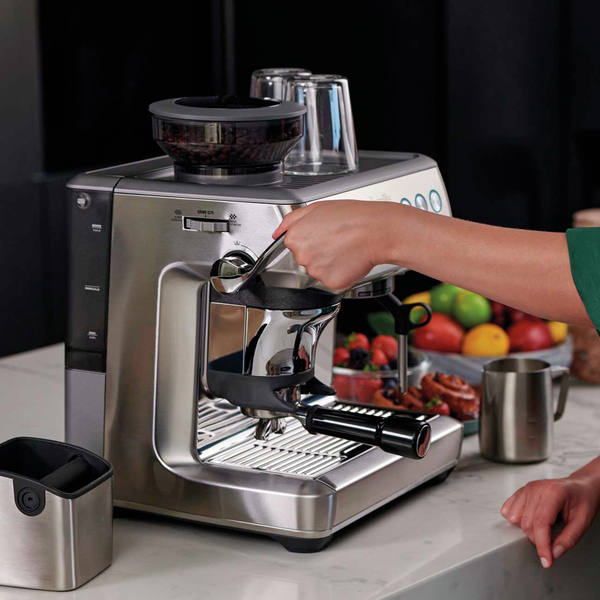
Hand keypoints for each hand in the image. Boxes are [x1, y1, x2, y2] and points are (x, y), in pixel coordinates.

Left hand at [272, 200, 398, 289]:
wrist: (375, 231)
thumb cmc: (351, 217)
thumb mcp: (316, 207)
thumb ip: (291, 220)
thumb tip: (277, 232)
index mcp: (295, 237)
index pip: (295, 244)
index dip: (311, 238)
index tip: (324, 235)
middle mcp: (302, 257)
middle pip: (305, 259)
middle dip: (319, 251)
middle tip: (336, 240)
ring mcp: (316, 272)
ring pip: (319, 270)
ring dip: (329, 263)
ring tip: (344, 248)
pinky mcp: (331, 282)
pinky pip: (332, 280)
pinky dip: (340, 272)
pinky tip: (348, 259)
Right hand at [501, 471, 599, 567]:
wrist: (580, 486)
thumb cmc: (583, 500)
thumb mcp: (583, 521)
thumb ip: (569, 539)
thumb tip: (554, 553)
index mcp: (553, 493)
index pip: (540, 523)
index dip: (542, 545)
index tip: (546, 561)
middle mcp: (536, 488)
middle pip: (526, 523)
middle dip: (537, 539)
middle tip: (551, 542)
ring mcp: (526, 488)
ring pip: (515, 518)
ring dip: (526, 530)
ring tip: (543, 528)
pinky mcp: (521, 491)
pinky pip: (508, 509)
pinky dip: (515, 519)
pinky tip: (527, 520)